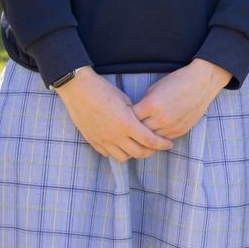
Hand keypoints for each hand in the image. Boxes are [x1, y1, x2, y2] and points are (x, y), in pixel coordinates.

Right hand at [57, 66, 172, 161]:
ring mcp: (103, 140)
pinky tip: (121, 144)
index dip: (161, 144)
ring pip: (123, 157)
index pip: (149, 140)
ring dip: (133, 153)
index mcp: (127, 123)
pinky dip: (118, 152)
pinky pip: (108, 154)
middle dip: (149, 152)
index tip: (169, 144)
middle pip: (138, 152)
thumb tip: (143, 124)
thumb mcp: (125, 100)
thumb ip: (135, 115)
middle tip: (155, 147)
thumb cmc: (104, 90)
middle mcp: (115, 136)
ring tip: (138, 146)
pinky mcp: (93, 141)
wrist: (79, 90)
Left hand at [133, 59, 231, 139]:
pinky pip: (164, 139)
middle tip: (130, 130)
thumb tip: (137, 114)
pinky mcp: (180, 131)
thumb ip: (145, 103)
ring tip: (142, 134)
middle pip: (139, 132)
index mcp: (151, 105)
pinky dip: (159, 137)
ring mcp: (171, 126)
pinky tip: (156, 133)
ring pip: (151, 139)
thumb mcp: (155, 88)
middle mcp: (160, 118)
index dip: (127, 118)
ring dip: (147, 136)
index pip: (131, 119)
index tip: (125, 118)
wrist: (202, 82)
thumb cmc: (178, 81)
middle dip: (134, 130)